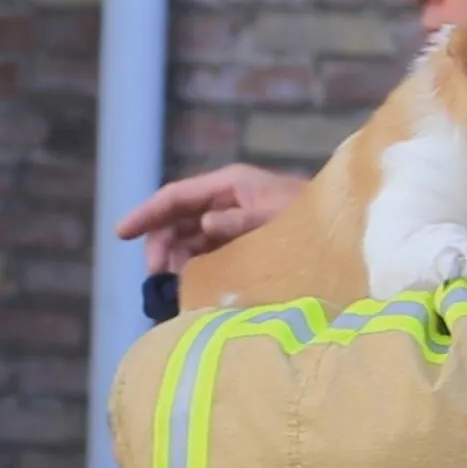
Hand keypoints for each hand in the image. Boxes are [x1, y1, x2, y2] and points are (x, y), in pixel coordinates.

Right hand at [115, 163, 309, 272]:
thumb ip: (240, 220)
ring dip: (175, 257)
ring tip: (172, 283)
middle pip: (178, 217)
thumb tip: (204, 225)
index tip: (120, 233)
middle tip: (156, 275)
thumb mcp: (277, 217)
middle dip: (160, 243)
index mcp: (231, 184)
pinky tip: (189, 283)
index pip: (176, 196)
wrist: (345, 229)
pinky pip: (207, 251)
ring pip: (189, 237)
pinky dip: (194, 265)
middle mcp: (227, 199)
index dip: (146, 213)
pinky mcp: (242, 240)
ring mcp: (233, 220)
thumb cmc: (312, 218)